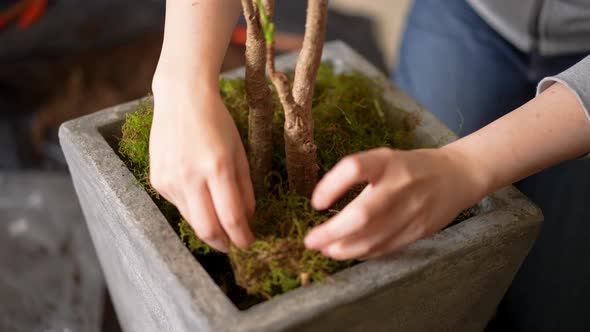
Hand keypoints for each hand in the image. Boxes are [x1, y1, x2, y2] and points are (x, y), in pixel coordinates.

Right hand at [149, 76, 254, 252]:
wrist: (181, 98)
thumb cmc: (217, 122)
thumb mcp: (239, 152)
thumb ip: (245, 188)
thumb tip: (247, 219)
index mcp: (217, 167)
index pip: (230, 217)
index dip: (242, 236)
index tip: (249, 242)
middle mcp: (190, 176)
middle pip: (207, 229)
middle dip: (223, 243)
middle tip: (234, 244)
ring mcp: (170, 179)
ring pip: (191, 220)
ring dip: (209, 227)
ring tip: (221, 222)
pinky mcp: (157, 180)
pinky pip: (179, 205)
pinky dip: (194, 208)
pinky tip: (201, 195)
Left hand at [304, 147, 488, 259]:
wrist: (458, 177)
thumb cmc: (411, 167)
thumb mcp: (386, 159)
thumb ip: (360, 177)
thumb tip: (321, 203)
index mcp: (388, 161)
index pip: (354, 168)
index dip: (330, 186)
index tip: (316, 203)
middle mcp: (400, 185)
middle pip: (361, 214)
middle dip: (331, 233)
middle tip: (310, 241)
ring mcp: (412, 210)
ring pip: (372, 238)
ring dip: (343, 249)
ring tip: (325, 249)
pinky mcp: (419, 230)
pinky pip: (385, 248)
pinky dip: (363, 253)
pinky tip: (349, 252)